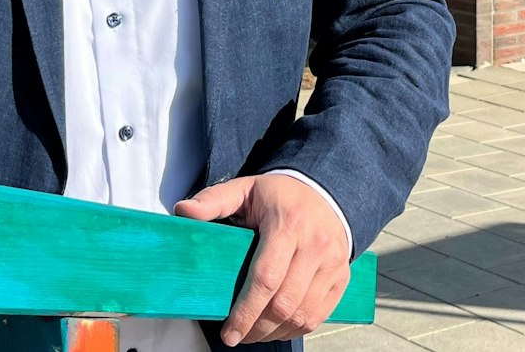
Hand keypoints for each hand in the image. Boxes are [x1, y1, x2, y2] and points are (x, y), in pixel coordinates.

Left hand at [174, 174, 349, 344]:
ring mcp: (332, 263)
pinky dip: (295, 329)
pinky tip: (275, 329)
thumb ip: (214, 200)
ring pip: (302, 314)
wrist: (325, 192)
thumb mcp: (245, 189)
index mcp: (288, 224)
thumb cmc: (278, 195)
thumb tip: (183, 211)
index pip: (266, 278)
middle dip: (256, 327)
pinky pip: (318, 315)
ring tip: (252, 334)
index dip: (245, 311)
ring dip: (274, 332)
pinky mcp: (341, 277)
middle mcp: (315, 245)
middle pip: (284, 303)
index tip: (228, 332)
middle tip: (236, 336)